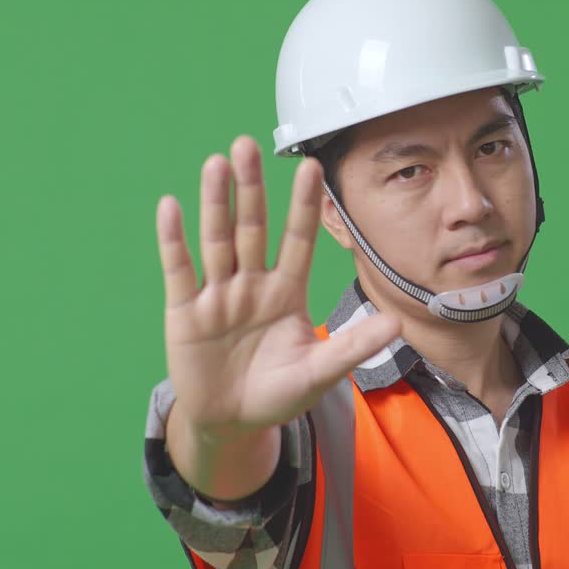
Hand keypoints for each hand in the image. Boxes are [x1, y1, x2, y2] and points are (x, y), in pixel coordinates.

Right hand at [156, 136, 399, 440]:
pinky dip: (174, 240)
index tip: (313, 168)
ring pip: (217, 241)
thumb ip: (352, 347)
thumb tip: (397, 323)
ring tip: (216, 164)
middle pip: (252, 228)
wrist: (231, 423)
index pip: (298, 240)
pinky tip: (171, 207)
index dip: (303, 206)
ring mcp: (218, 295)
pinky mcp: (185, 312)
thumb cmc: (278, 393)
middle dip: (251, 188)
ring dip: (215, 203)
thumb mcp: (319, 373)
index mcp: (286, 292)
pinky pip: (179, 270)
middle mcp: (252, 284)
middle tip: (249, 145)